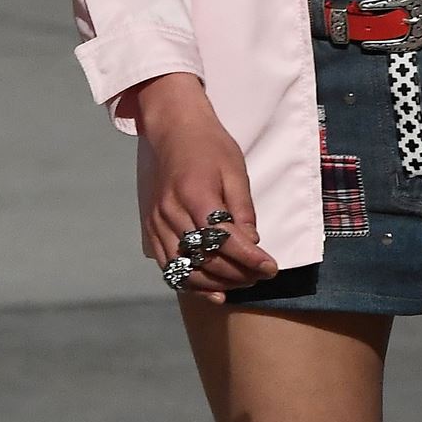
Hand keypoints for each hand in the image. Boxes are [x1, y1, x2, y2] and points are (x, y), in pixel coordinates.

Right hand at [132, 74, 279, 301]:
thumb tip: (252, 244)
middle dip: (238, 273)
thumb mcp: (236, 171)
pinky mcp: (150, 229)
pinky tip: (213, 291)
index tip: (271, 267)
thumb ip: (243, 210)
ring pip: (186, 268)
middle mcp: (170, 212)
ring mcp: (156, 223)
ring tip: (243, 283)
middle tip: (262, 275)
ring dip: (217, 283)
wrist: (174, 130)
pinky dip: (191, 282)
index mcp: (194, 194)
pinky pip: (169, 266)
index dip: (249, 259)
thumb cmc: (210, 147)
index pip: (223, 239)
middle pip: (205, 258)